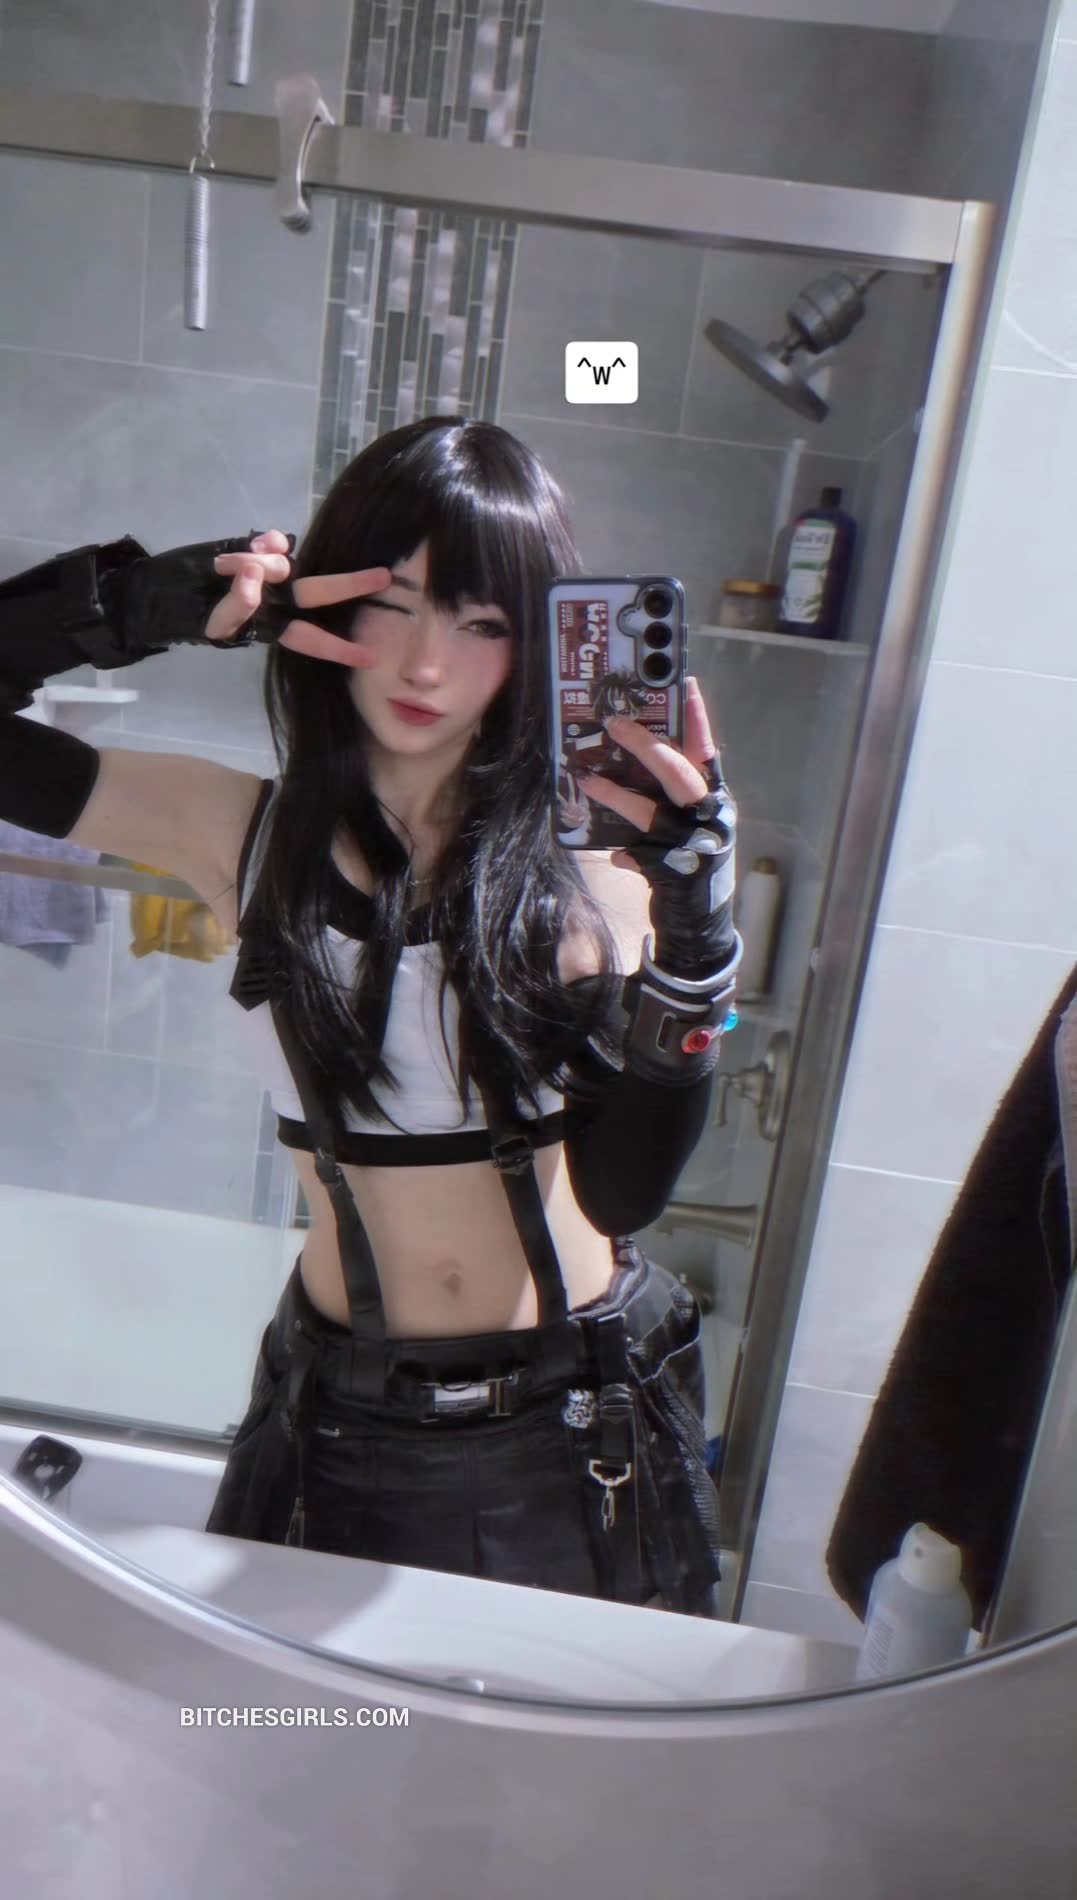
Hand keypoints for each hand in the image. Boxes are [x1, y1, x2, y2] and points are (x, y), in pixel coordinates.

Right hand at [209, 529, 391, 668]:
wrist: (178, 590)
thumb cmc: (202, 614)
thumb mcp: (217, 622)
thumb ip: (238, 603)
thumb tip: (255, 574)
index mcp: (276, 626)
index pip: (311, 638)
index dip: (338, 648)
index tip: (370, 657)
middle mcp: (282, 600)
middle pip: (318, 592)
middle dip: (349, 584)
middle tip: (383, 577)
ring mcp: (275, 572)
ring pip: (282, 563)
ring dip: (259, 561)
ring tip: (222, 566)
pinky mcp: (264, 549)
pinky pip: (274, 541)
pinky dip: (263, 542)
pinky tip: (246, 546)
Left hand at [577, 674, 736, 978]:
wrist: (701, 926)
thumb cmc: (692, 868)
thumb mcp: (689, 830)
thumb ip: (668, 803)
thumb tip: (625, 774)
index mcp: (716, 801)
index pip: (707, 752)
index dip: (697, 719)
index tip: (685, 684)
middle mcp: (710, 818)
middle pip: (677, 772)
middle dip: (645, 746)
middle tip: (615, 723)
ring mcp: (693, 844)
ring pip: (650, 810)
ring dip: (615, 793)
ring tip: (587, 779)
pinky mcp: (675, 872)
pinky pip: (639, 853)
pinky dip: (624, 851)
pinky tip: (615, 853)